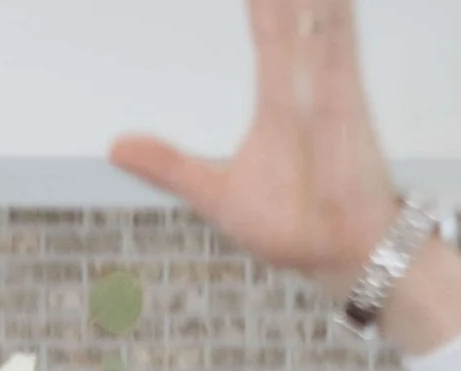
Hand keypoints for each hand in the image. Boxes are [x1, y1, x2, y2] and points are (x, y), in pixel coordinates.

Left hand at [109, 0, 452, 327]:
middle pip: (287, 10)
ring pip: (313, 15)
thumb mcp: (214, 192)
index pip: (264, 25)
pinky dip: (336, 16)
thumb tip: (115, 147)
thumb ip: (168, 165)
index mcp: (276, 94)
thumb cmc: (289, 225)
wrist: (335, 257)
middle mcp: (303, 81)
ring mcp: (325, 87)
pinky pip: (341, 48)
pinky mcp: (345, 105)